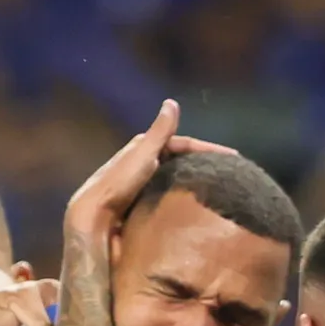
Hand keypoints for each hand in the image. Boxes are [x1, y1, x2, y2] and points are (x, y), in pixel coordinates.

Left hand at [64, 99, 235, 253]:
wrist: (92, 223)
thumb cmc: (116, 187)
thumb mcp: (142, 156)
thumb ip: (158, 133)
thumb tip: (171, 103)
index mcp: (139, 152)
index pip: (179, 144)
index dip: (205, 148)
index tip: (232, 157)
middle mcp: (137, 168)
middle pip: (176, 162)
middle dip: (201, 164)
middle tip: (228, 173)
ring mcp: (136, 190)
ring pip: (170, 182)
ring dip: (191, 184)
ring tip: (217, 191)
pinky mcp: (135, 210)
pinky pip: (164, 201)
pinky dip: (180, 201)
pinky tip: (192, 212)